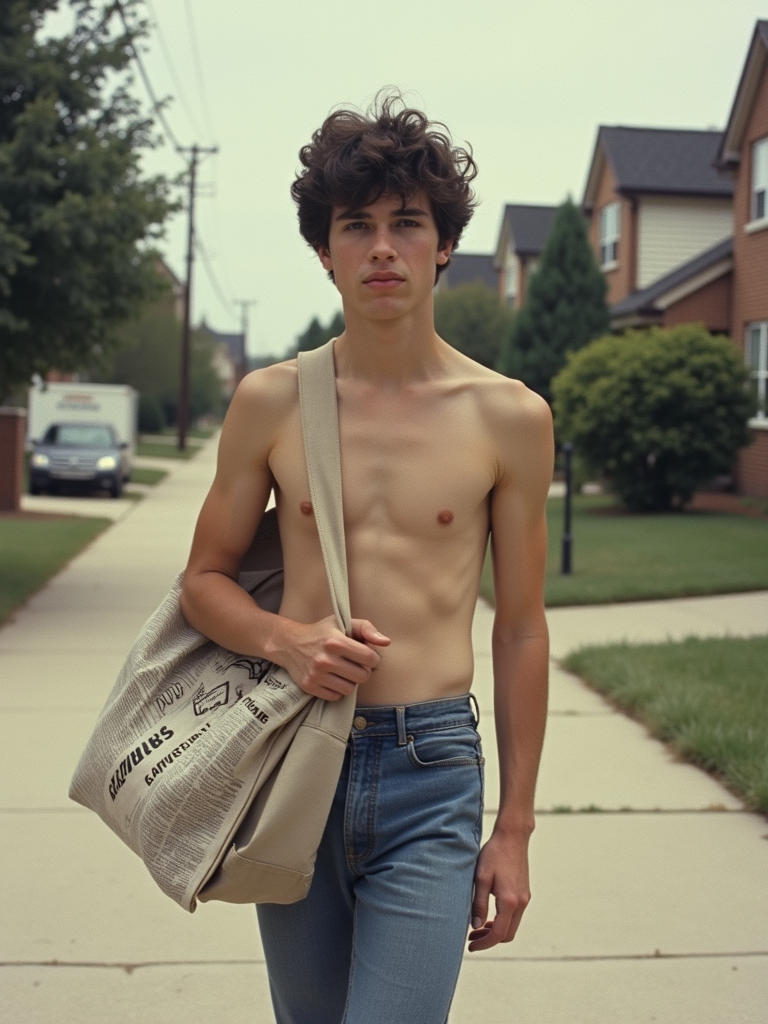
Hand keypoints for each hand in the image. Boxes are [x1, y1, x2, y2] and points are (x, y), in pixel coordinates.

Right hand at [279, 615, 389, 700]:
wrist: (290, 644)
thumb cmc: (322, 632)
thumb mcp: (344, 622)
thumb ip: (367, 629)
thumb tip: (386, 642)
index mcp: (336, 641)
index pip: (370, 658)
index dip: (374, 659)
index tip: (368, 657)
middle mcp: (325, 659)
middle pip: (363, 676)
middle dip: (363, 671)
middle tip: (356, 664)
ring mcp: (316, 674)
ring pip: (350, 689)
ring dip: (351, 682)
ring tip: (344, 671)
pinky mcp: (309, 686)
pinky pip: (336, 696)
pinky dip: (337, 689)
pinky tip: (333, 678)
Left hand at [468, 831, 530, 950]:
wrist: (512, 836)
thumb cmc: (493, 854)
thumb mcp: (481, 878)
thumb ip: (479, 904)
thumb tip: (475, 927)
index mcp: (509, 901)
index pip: (498, 934)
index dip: (484, 944)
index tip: (470, 947)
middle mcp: (521, 903)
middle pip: (508, 935)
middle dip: (489, 940)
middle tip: (471, 938)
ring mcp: (525, 898)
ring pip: (512, 926)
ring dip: (496, 931)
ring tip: (477, 928)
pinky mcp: (524, 892)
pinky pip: (515, 915)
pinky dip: (502, 921)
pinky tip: (489, 915)